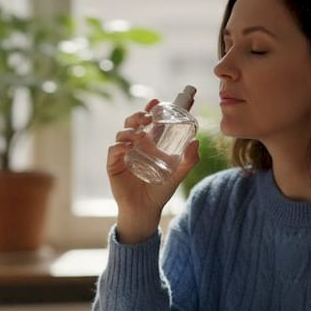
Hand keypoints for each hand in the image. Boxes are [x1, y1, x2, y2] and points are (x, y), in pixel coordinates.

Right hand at [106, 99, 199, 244]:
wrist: (146, 209)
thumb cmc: (160, 191)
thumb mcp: (178, 174)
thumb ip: (189, 161)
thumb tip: (196, 142)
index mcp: (149, 143)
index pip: (148, 121)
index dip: (150, 108)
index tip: (156, 101)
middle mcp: (135, 145)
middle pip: (132, 122)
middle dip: (138, 115)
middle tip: (148, 118)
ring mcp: (123, 154)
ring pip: (122, 133)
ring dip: (130, 130)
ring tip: (140, 136)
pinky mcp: (114, 164)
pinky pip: (113, 150)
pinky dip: (120, 146)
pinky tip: (128, 147)